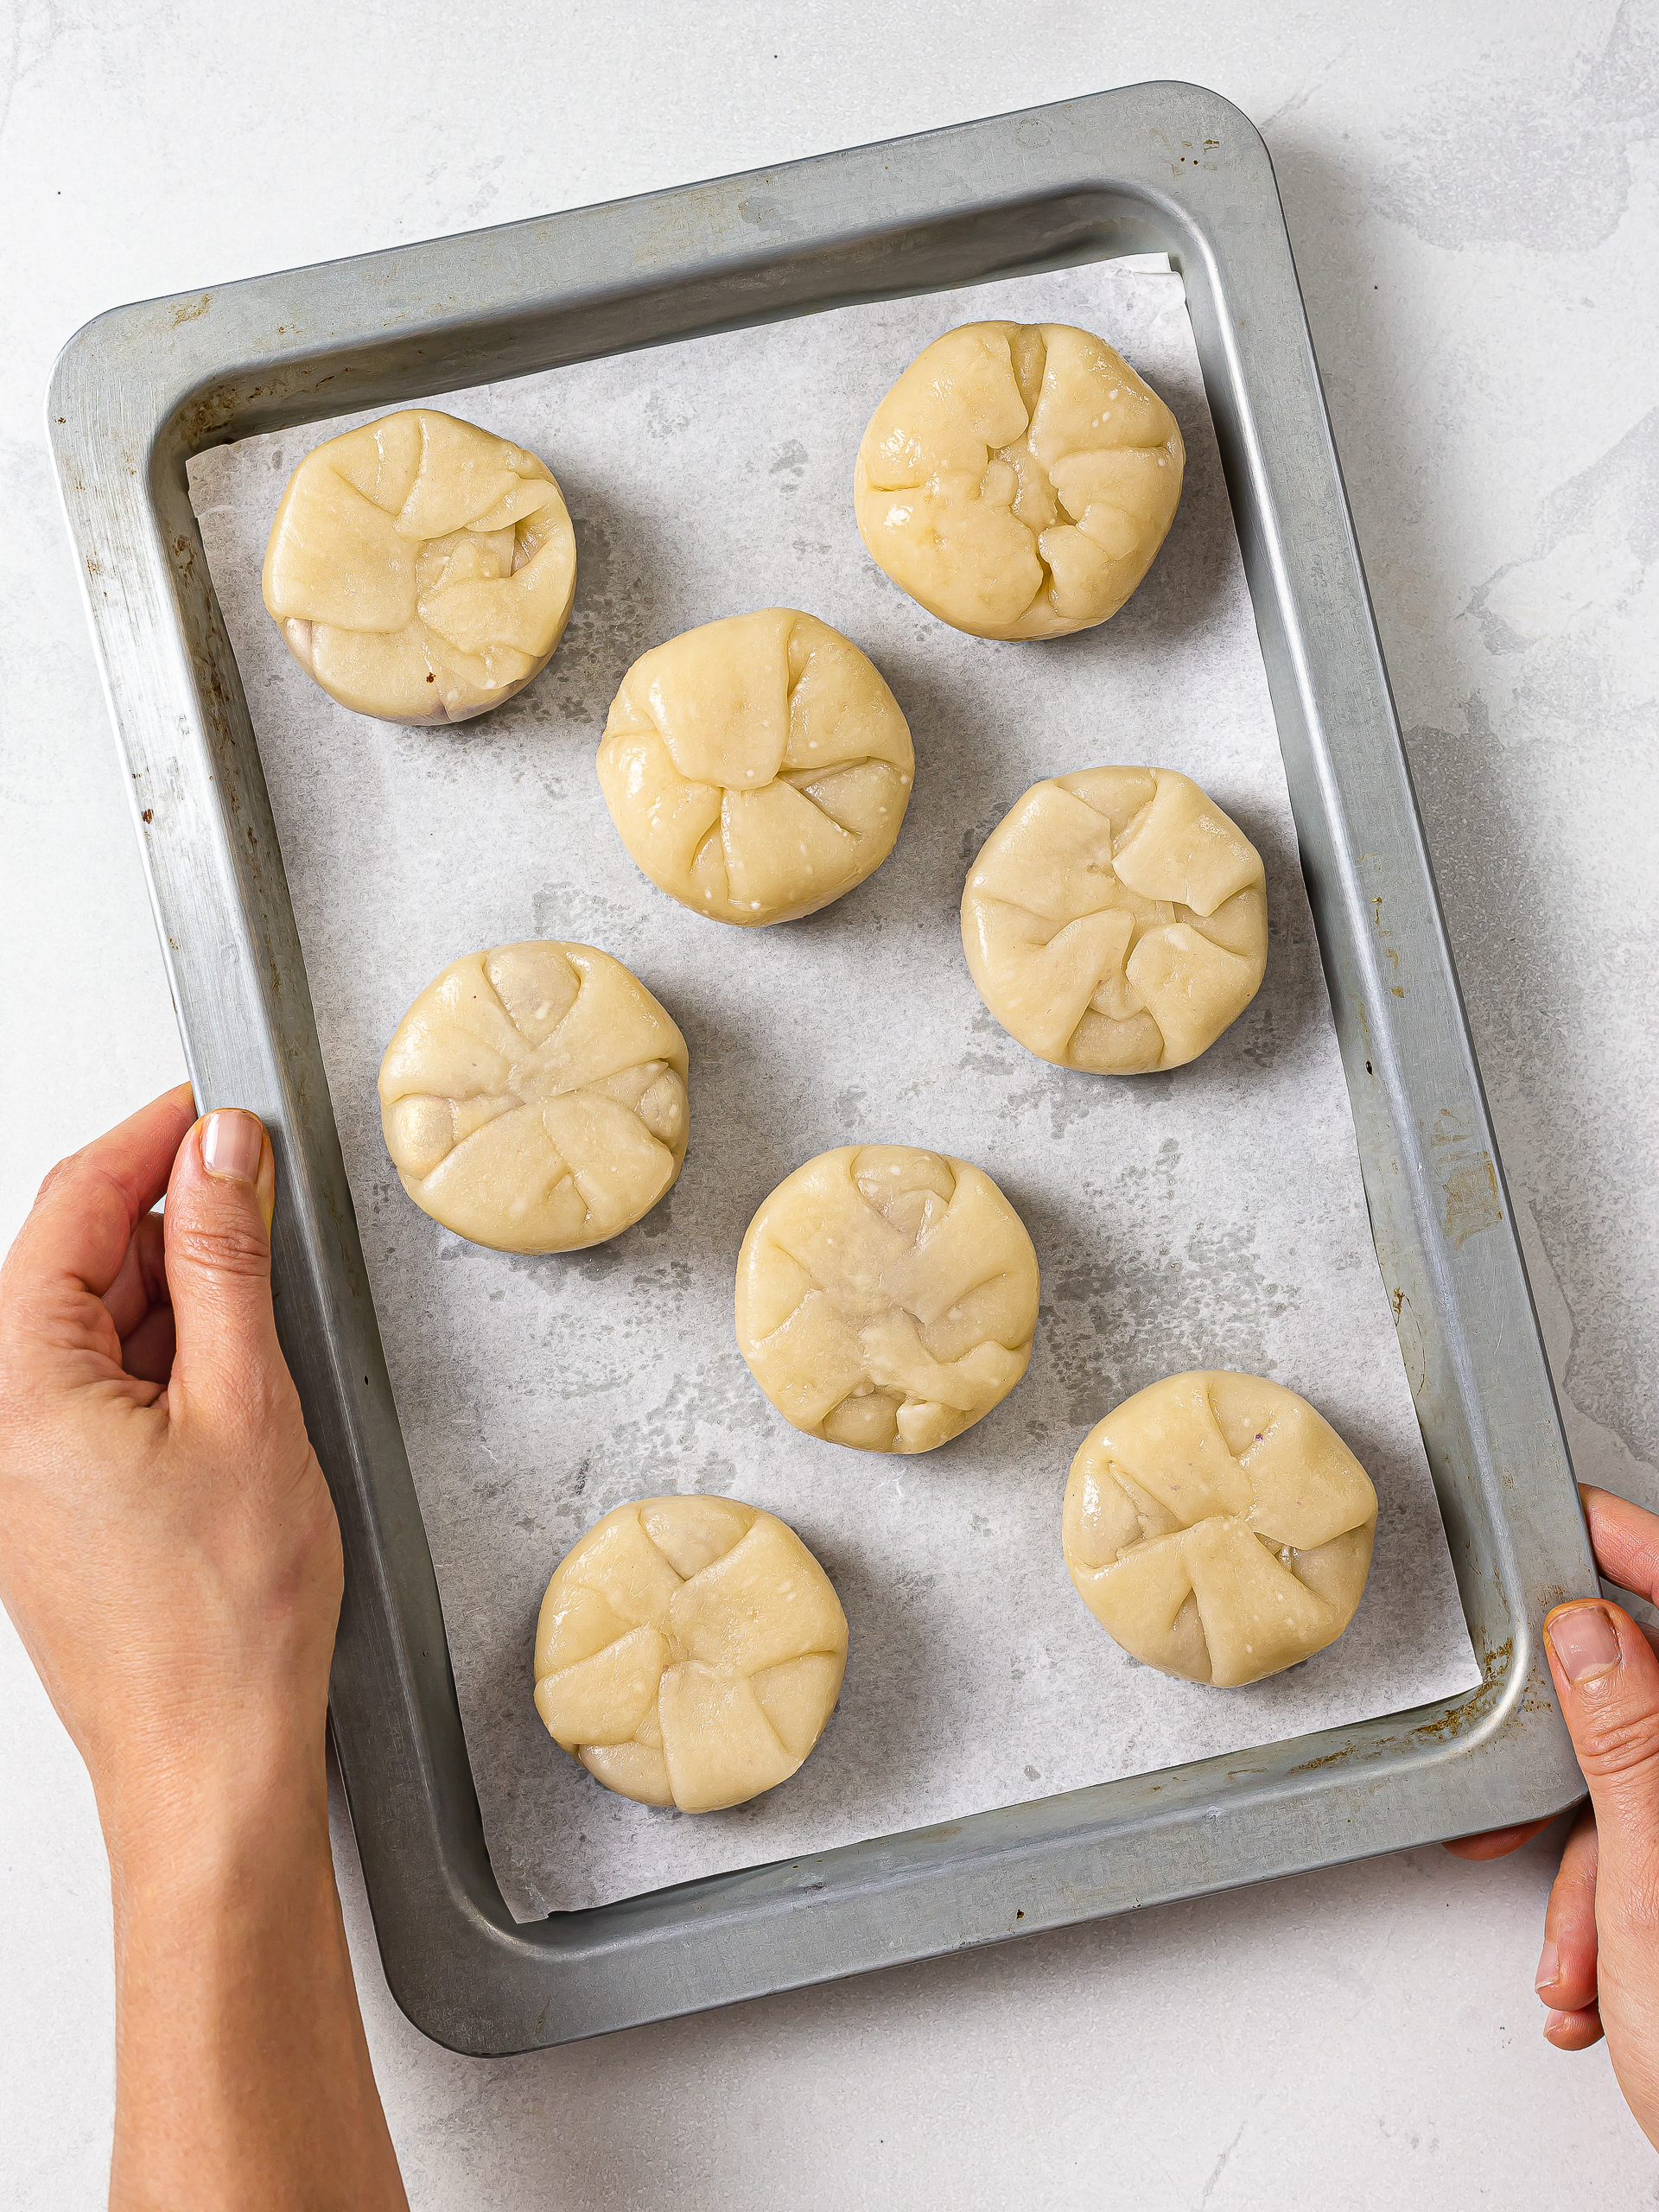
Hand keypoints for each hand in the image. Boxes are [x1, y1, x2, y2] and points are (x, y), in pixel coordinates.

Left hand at [0, 1089, 403, 2209]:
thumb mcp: (250, 1405)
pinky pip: (95, 1391)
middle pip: (63, 1266)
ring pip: (83, 1329)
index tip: (209, 1106)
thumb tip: (221, 1153)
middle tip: (252, 1177)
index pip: (64, 1213)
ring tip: (256, 1272)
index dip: (142, 1141)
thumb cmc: (227, 1623)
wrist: (211, 1770)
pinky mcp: (55, 1508)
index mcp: (17, 1394)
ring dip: (165, 1283)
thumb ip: (228, 1262)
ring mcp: (20, 1474)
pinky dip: (162, 1353)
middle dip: (156, 1209)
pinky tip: (231, 1355)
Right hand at [1445, 1486, 1658, 2148]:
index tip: (1576, 1516)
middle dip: (1573, 1775)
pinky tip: (1594, 1981)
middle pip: (1658, 1719)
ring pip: (1652, 1807)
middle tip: (1508, 1793)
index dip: (1639, 1549)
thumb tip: (1595, 1630)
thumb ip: (1631, 1745)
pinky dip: (1613, 1921)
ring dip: (1586, 1877)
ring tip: (1568, 1953)